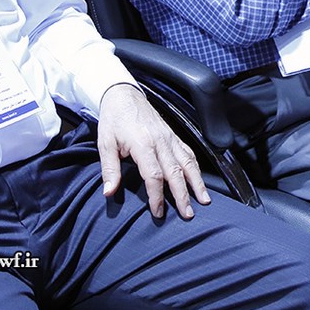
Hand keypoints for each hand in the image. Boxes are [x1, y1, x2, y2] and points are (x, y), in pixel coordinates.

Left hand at [96, 84, 210, 218]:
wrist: (124, 95)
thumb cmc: (114, 119)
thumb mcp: (105, 144)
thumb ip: (109, 169)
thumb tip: (109, 192)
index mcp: (143, 144)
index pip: (154, 175)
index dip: (157, 196)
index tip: (158, 212)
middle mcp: (161, 141)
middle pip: (176, 172)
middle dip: (183, 195)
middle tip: (188, 214)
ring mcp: (170, 138)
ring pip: (188, 162)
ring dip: (197, 183)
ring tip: (204, 200)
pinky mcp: (173, 136)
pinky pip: (189, 152)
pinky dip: (196, 167)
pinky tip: (199, 180)